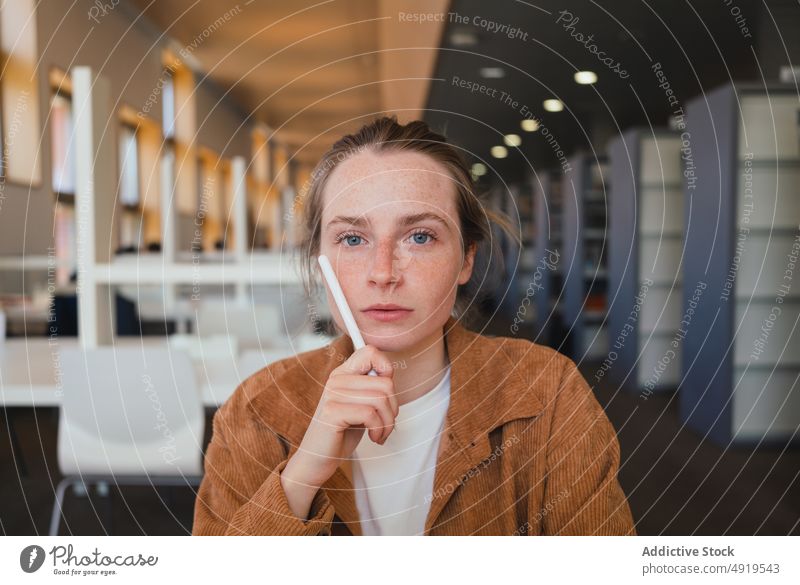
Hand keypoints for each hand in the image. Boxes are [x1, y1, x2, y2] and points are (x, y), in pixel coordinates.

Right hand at [283, 344, 398, 490]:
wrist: (316, 460)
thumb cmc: (342, 434)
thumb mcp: (360, 406)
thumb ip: (372, 388)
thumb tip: (390, 376)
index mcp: (343, 374)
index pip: (370, 351)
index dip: (387, 369)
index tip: (386, 394)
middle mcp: (336, 379)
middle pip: (385, 383)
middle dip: (394, 408)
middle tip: (386, 424)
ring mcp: (332, 394)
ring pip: (381, 399)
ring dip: (388, 422)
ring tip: (380, 433)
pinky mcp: (332, 412)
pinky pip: (370, 413)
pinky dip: (378, 429)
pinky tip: (373, 438)